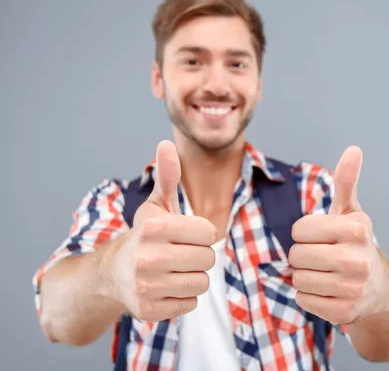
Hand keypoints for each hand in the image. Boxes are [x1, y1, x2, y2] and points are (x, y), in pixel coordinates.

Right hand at [112, 140, 217, 321]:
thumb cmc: (146, 236)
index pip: (209, 233)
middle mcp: (148, 258)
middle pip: (208, 259)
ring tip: (172, 271)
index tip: (184, 235)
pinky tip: (165, 288)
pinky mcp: (150, 311)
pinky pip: (191, 304)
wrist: (112, 274)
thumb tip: (167, 142)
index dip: (201, 234)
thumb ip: (168, 176)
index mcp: (154, 228)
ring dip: (192, 277)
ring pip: (202, 283)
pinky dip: (182, 297)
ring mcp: (147, 287)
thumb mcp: (157, 205)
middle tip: (178, 254)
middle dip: (198, 256)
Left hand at [290, 146, 386, 324]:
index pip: (300, 229)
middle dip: (304, 256)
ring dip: (306, 276)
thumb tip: (353, 149)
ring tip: (327, 274)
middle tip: (324, 257)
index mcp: (357, 229)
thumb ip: (347, 181)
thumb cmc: (356, 245)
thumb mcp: (352, 213)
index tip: (324, 237)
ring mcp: (352, 289)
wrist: (380, 290)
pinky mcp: (344, 312)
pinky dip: (311, 296)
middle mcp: (357, 259)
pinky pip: (303, 300)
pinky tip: (329, 291)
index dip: (306, 233)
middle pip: (296, 255)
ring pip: (297, 278)